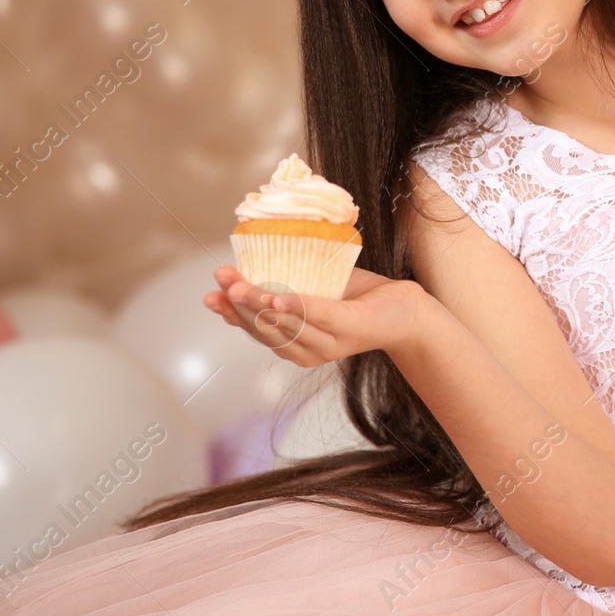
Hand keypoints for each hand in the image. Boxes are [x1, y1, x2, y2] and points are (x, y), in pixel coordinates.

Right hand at [202, 264, 428, 366]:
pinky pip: (317, 315)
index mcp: (295, 346)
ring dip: (258, 301)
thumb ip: (286, 286)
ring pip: (285, 322)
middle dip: (237, 303)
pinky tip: (278, 295)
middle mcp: (307, 351)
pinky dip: (295, 305)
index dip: (230, 314)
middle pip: (264, 327)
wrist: (404, 310)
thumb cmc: (357, 298)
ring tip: (239, 284)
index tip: (210, 296)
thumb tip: (252, 264)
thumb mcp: (315, 290)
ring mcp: (328, 342)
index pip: (255, 331)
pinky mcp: (349, 326)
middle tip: (221, 279)